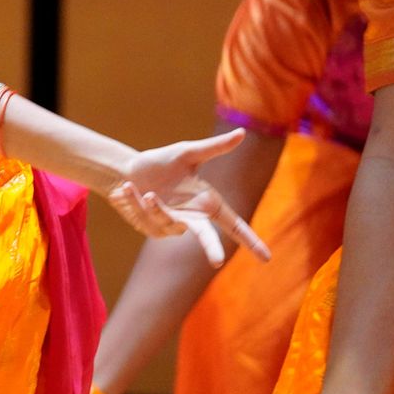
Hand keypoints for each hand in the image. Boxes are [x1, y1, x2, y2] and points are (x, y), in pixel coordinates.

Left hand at [104, 130, 268, 266]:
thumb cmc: (161, 162)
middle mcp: (193, 219)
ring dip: (153, 205)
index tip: (266, 258)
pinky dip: (135, 202)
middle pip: (207, 238)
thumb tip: (242, 133)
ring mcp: (172, 226)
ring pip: (166, 220)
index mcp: (208, 203)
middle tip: (217, 261)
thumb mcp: (187, 153)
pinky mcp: (152, 228)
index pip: (234, 225)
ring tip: (147, 190)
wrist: (127, 170)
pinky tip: (128, 189)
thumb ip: (214, 148)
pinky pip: (146, 218)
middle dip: (211, 248)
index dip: (251, 241)